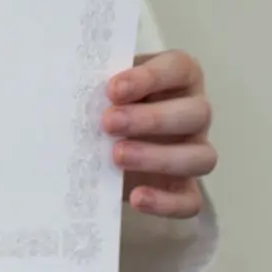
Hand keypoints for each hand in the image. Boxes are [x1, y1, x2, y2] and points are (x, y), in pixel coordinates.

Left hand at [102, 50, 216, 217]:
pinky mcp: (184, 189)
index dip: (150, 77)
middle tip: (108, 123)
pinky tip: (137, 197)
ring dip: (159, 157)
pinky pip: (191, 201)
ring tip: (116, 156)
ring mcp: (194, 151)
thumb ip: (96, 84)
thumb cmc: (103, 105)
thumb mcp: (101, 88)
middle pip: (197, 113)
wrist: (98, 149)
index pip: (179, 68)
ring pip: (202, 157)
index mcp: (177, 78)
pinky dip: (166, 203)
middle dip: (151, 118)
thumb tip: (69, 82)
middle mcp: (193, 113)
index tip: (113, 89)